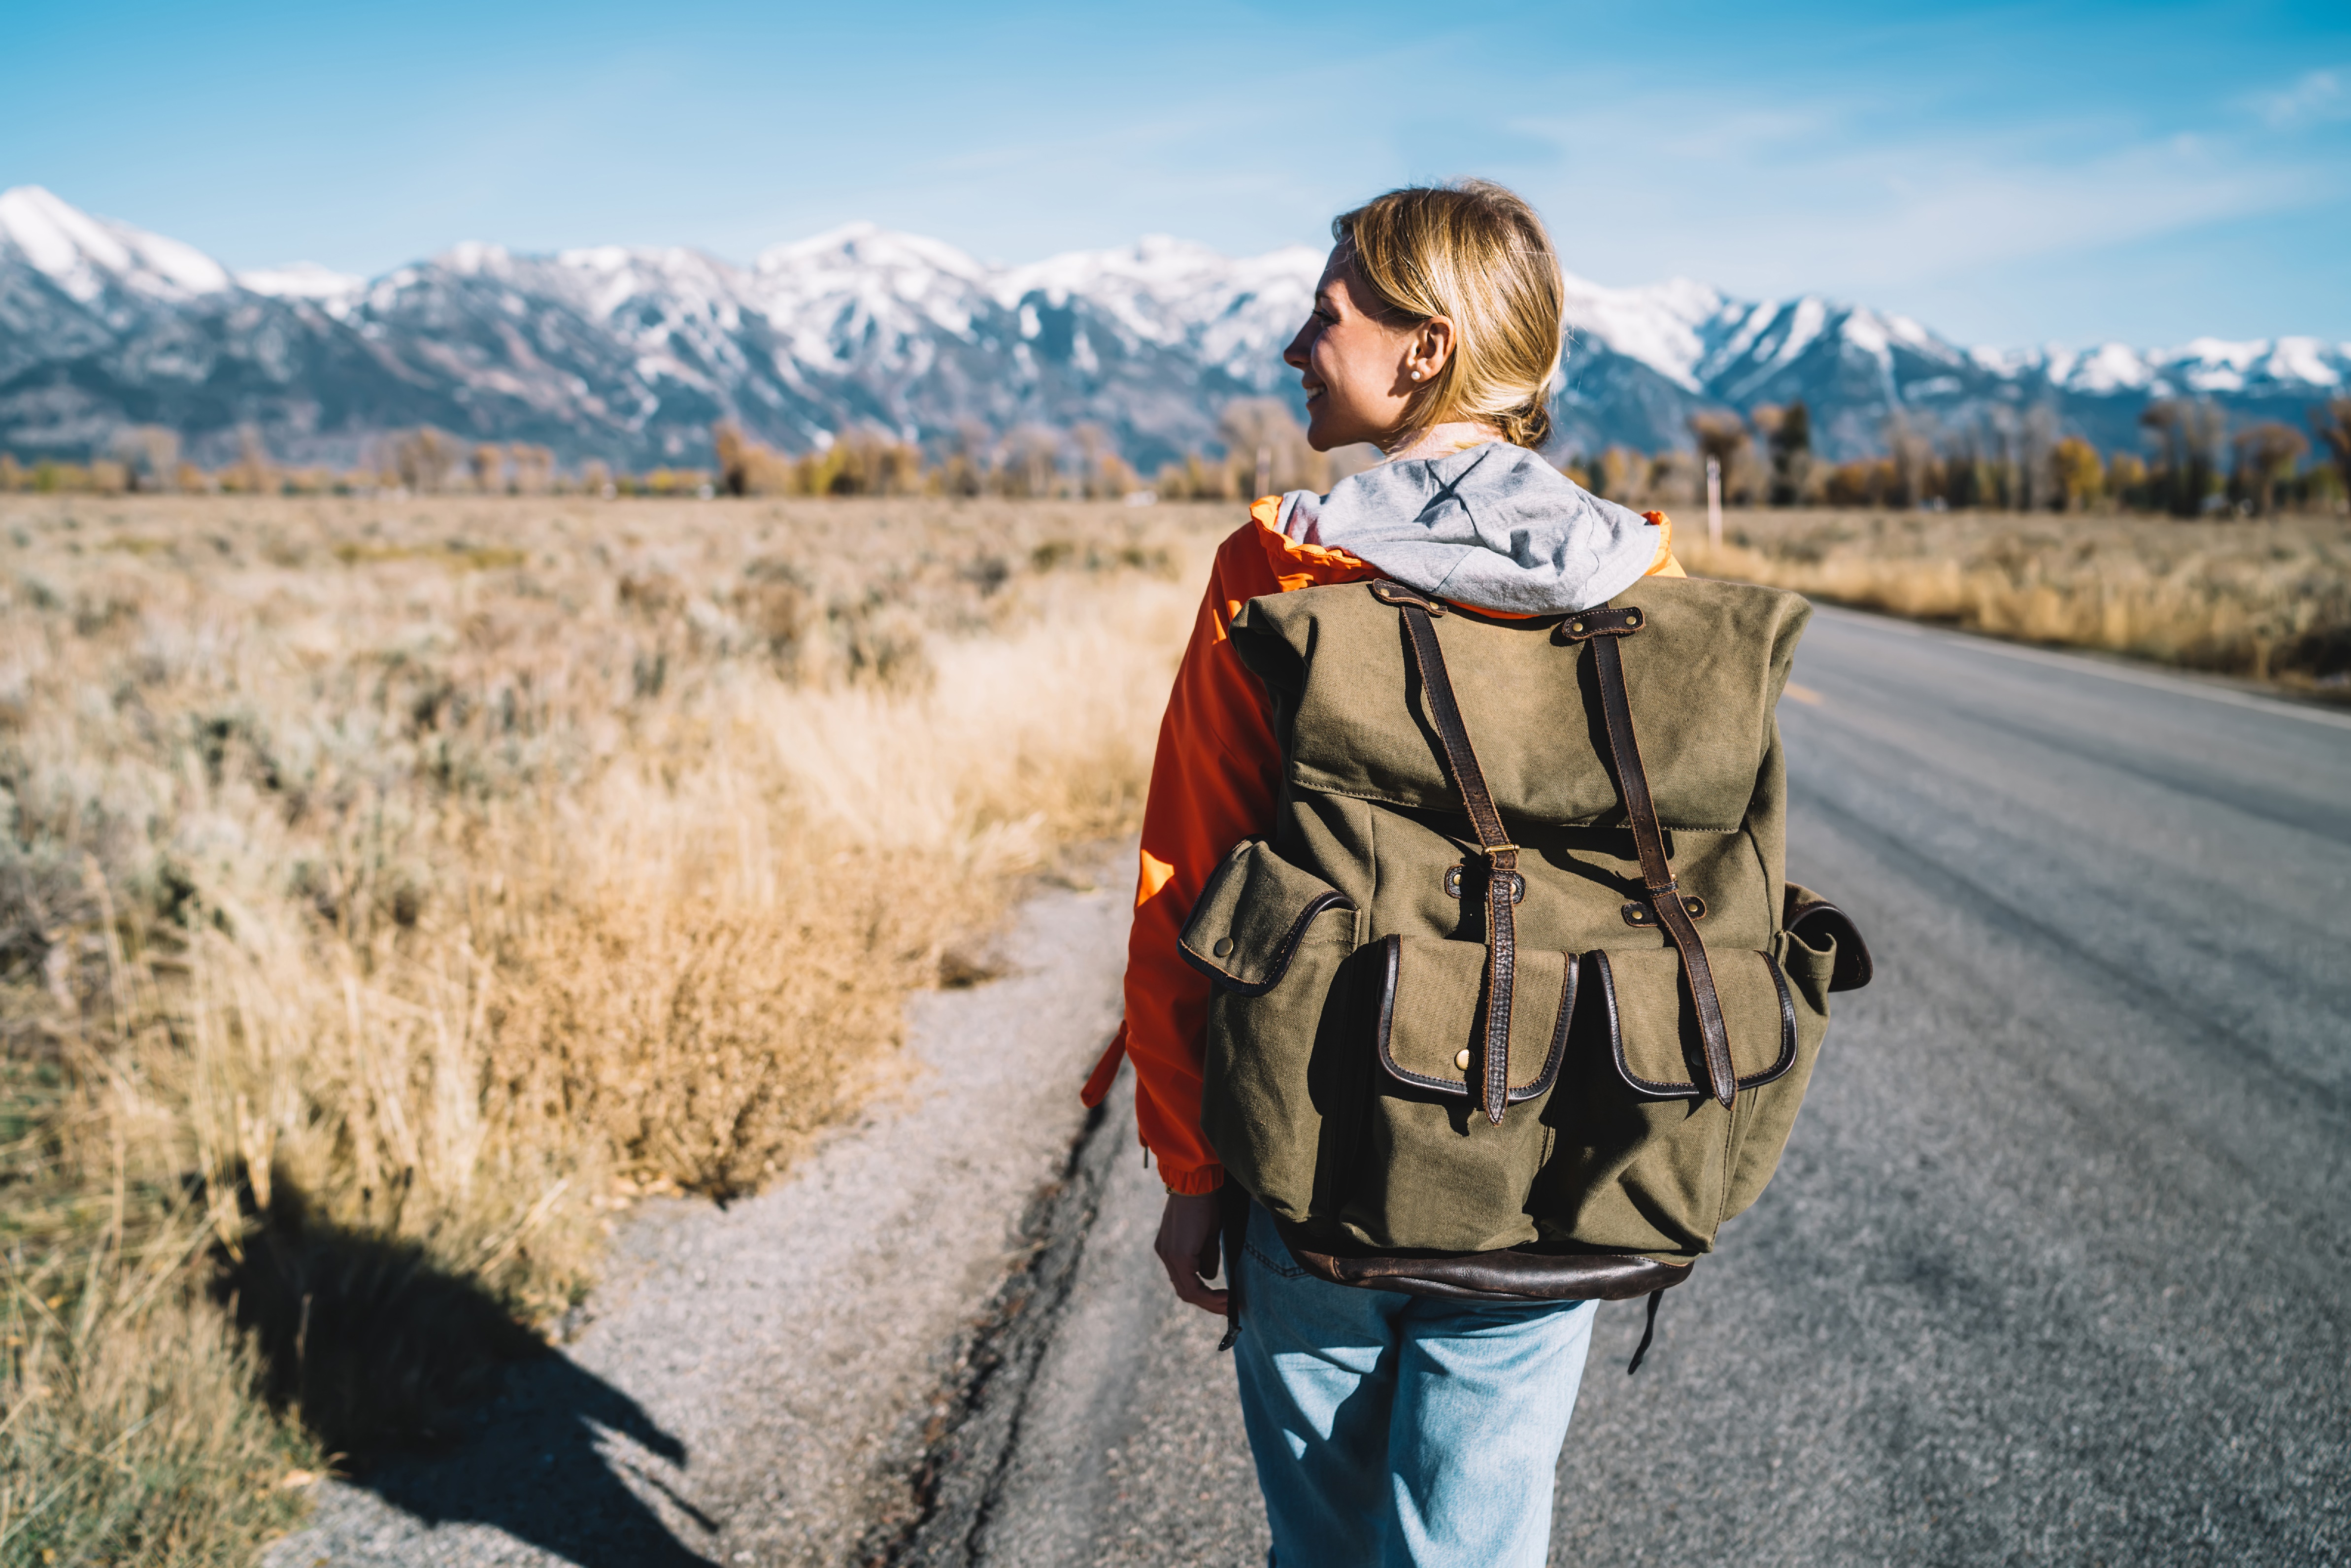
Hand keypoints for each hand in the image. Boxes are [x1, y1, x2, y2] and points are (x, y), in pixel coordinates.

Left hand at [1154, 1191, 1229, 1315]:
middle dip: (1209, 1303)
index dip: (1204, 1295)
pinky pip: (1192, 1286)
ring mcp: (1169, 1256)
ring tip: (1230, 1305)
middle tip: (1230, 1308)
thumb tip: (1210, 1276)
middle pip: (1185, 1291)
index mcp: (1170, 1249)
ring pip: (1187, 1291)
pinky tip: (1226, 1297)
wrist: (1197, 1182)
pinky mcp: (1178, 1256)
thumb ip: (1206, 1256)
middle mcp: (1165, 1255)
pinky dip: (1209, 1295)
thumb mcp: (1208, 1233)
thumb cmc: (1206, 1201)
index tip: (1225, 1299)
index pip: (1184, 1281)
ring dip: (1210, 1302)